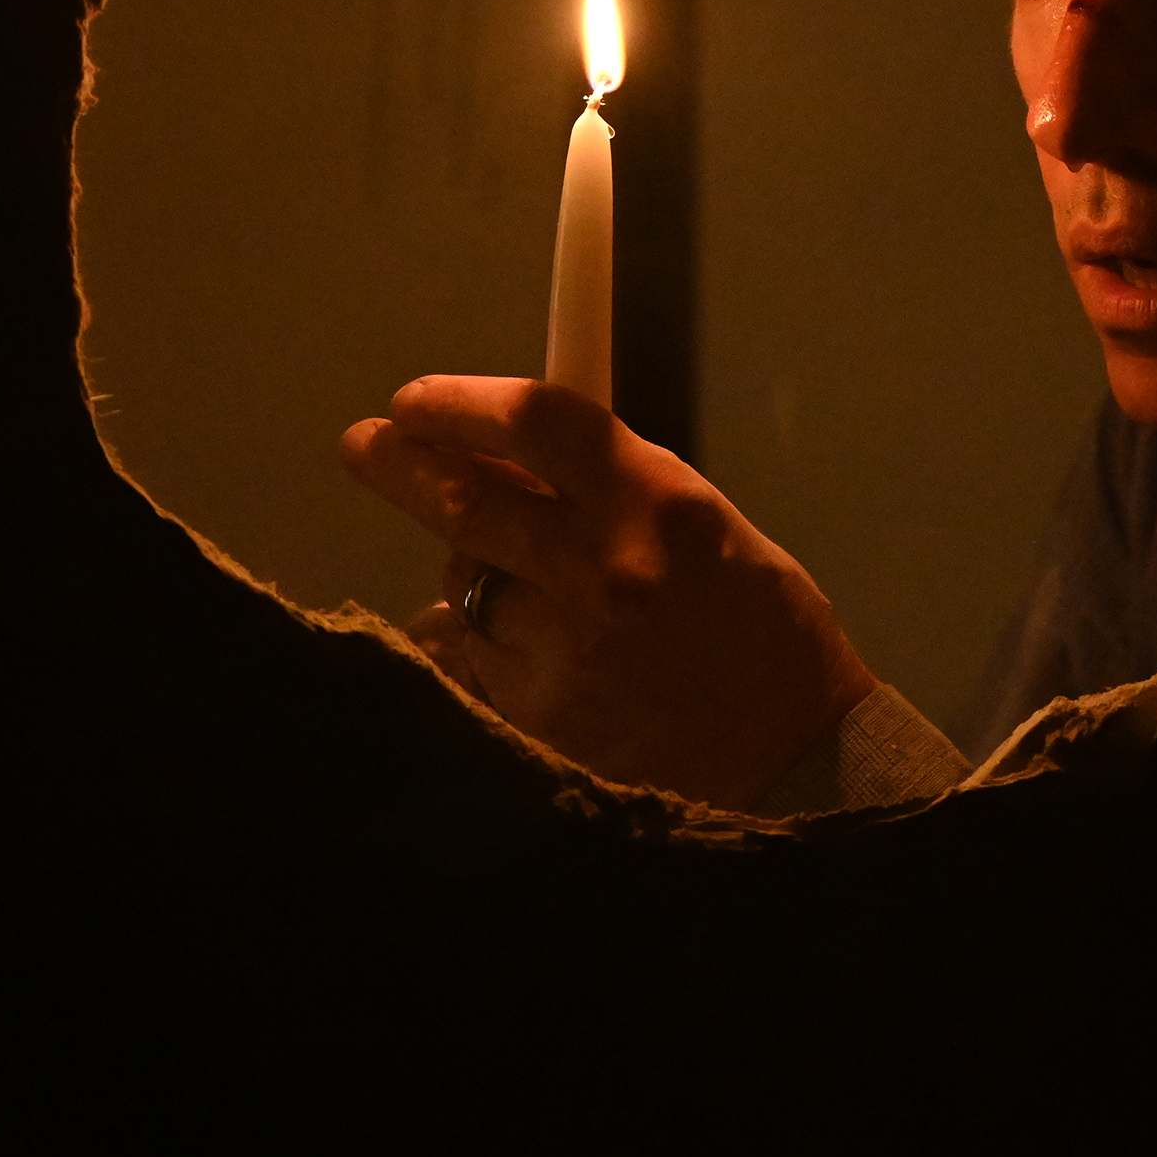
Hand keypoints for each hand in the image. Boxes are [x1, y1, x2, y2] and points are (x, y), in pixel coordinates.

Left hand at [340, 376, 874, 810]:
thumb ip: (603, 483)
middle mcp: (607, 569)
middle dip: (398, 464)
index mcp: (659, 503)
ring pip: (464, 583)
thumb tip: (498, 452)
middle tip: (367, 446)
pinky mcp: (540, 714)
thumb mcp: (697, 520)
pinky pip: (472, 657)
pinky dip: (479, 645)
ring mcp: (568, 648)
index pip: (534, 421)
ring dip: (470, 573)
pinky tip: (531, 653)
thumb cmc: (752, 626)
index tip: (416, 399)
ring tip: (529, 592)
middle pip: (463, 497)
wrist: (789, 757)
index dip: (459, 402)